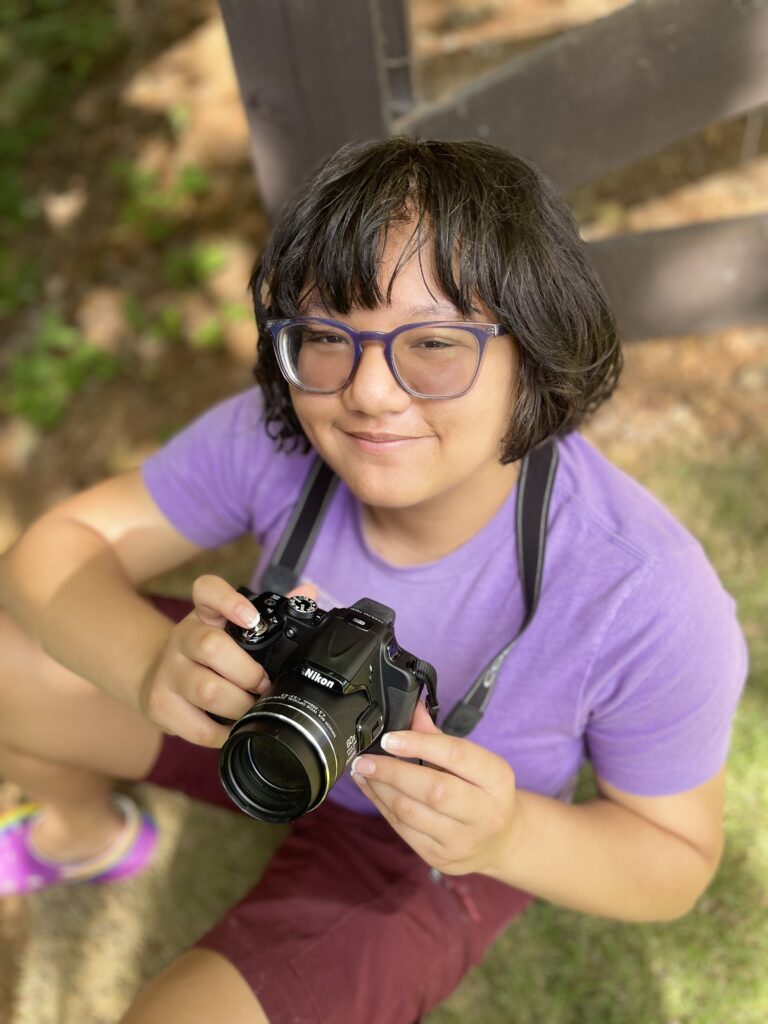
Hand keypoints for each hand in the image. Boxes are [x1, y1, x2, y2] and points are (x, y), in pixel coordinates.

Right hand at [139, 576, 316, 748]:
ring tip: (252, 709)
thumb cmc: (207, 655)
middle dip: (248, 673)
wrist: (156, 677)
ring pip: (206, 689)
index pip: (207, 590)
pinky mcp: (159, 704)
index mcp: (204, 614)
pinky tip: (234, 729)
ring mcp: (167, 672)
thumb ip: (271, 612)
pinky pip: (199, 726)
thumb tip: (308, 591)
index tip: (252, 618)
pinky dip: (225, 734)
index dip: (229, 601)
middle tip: (264, 685)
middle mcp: (182, 638)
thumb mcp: (232, 630)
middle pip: (211, 647)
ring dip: (240, 705)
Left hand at [351, 702, 517, 875]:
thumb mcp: (473, 761)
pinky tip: (370, 788)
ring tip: (362, 770)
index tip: (389, 738)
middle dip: (392, 771)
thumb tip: (410, 709)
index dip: (419, 744)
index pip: (456, 755)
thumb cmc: (482, 792)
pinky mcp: (440, 857)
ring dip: (380, 788)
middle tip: (365, 759)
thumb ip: (438, 737)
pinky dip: (381, 805)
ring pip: (411, 812)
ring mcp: (462, 840)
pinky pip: (402, 829)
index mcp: (497, 779)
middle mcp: (485, 813)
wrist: (501, 841)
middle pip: (433, 789)